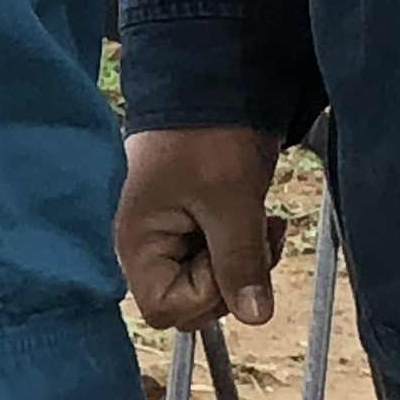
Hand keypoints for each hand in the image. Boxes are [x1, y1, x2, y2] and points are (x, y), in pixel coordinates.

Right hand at [118, 125, 289, 329]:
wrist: (217, 80)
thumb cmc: (209, 135)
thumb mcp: (229, 199)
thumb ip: (240, 262)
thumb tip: (257, 319)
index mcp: (137, 241)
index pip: (165, 308)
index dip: (205, 295)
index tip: (227, 251)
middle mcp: (148, 245)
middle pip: (189, 304)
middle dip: (231, 282)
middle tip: (257, 235)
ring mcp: (172, 235)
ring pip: (211, 284)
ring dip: (245, 264)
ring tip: (262, 222)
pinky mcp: (196, 224)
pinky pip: (221, 259)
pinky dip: (246, 248)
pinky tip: (259, 218)